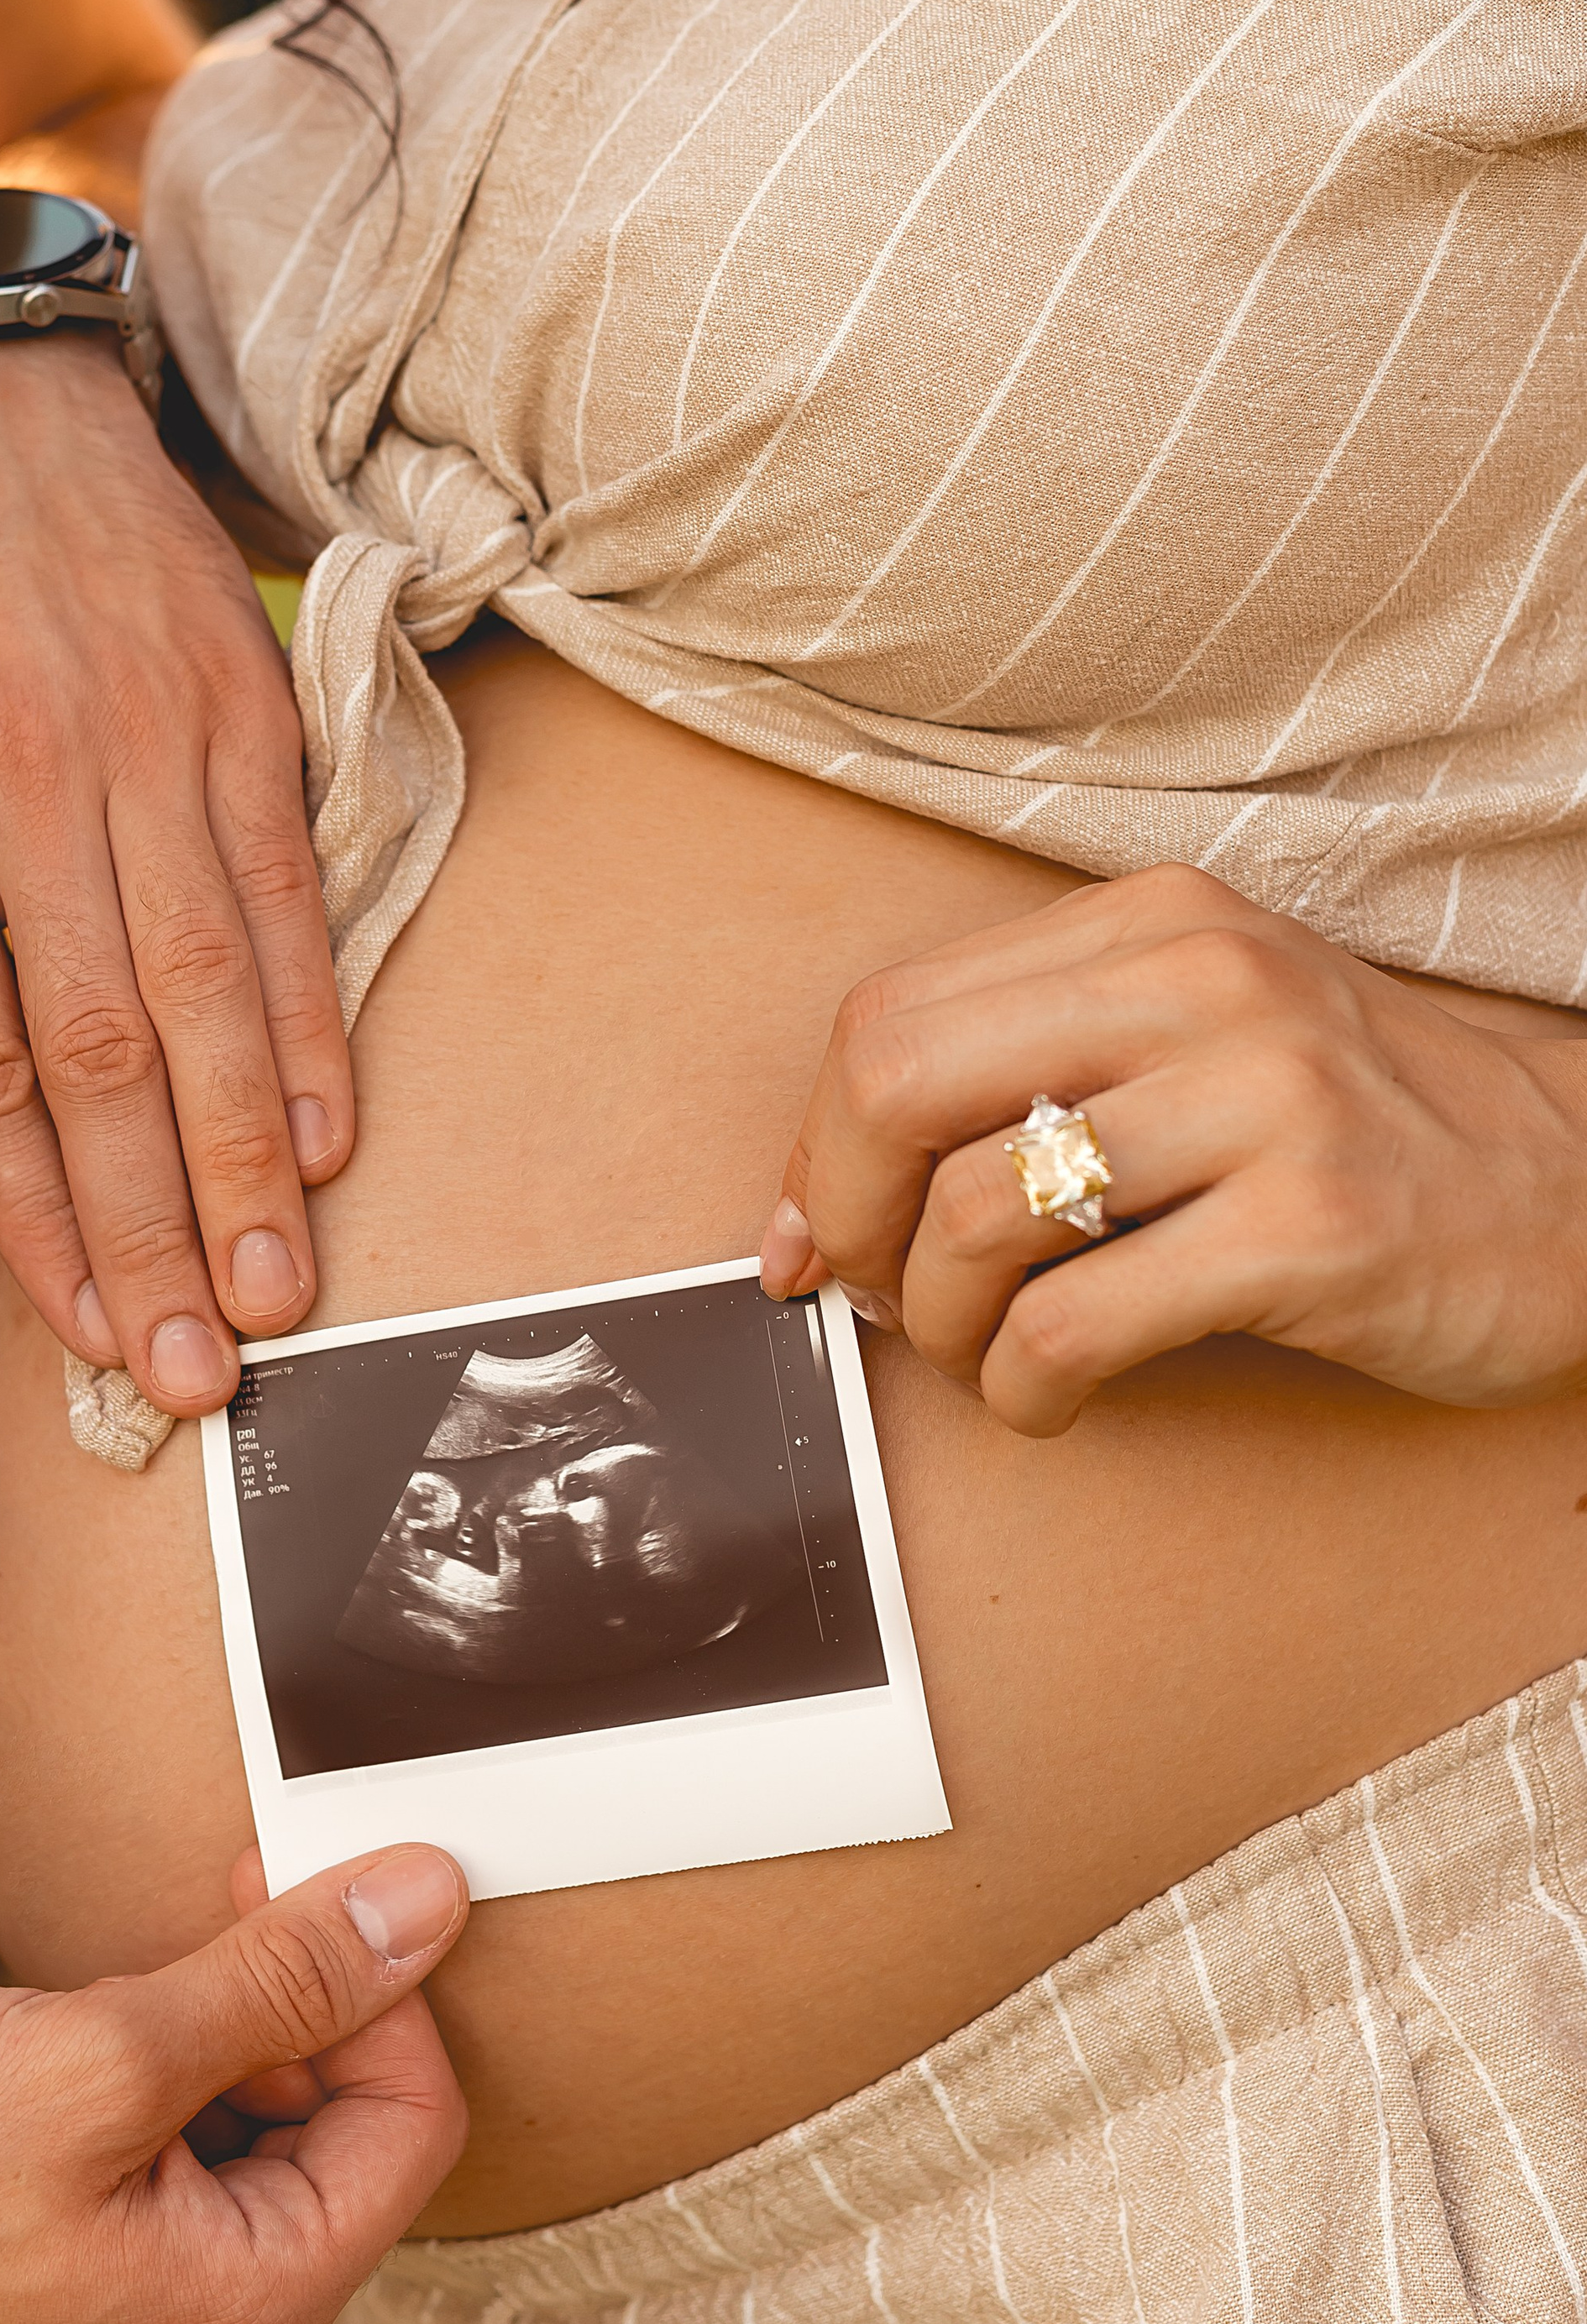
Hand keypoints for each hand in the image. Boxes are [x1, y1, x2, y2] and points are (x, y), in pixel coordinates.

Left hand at [0, 325, 350, 1417]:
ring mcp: (147, 738)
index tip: (91, 1332)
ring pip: (209, 987)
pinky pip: (285, 888)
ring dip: (249, 1158)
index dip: (38, 1218)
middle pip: (103, 1050)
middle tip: (205, 1369)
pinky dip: (312, 1022)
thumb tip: (12, 1120)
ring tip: (279, 1289)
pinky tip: (330, 1130)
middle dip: (157, 1226)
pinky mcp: (241, 702)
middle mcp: (24, 783)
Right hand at [0, 1845, 467, 2323]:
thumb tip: (428, 1904)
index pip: (413, 2120)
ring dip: (227, 2044)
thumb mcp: (106, 2049)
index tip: (294, 1890)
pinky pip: (197, 2177)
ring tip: (123, 2001)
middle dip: (295, 2016)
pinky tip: (95, 2045)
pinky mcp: (107, 2295)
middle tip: (207, 1922)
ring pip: (273, 2145)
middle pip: (352, 2136)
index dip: (373, 1988)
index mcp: (256, 2314)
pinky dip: (172, 2091)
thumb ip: (284, 1981)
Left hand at [759, 862, 1586, 1437]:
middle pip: (897, 1082)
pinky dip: (1026, 1387)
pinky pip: (1078, 1322)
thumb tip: (824, 1199)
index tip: (814, 1234)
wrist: (1581, 1187)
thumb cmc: (1360, 1128)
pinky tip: (1052, 1398)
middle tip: (869, 1294)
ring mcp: (1267, 1098)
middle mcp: (1204, 984)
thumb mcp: (1198, 1042)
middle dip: (844, 1214)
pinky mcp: (1314, 1226)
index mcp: (1152, 925)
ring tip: (985, 1352)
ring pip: (976, 1213)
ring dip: (941, 1321)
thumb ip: (1032, 1078)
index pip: (893, 1014)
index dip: (820, 1143)